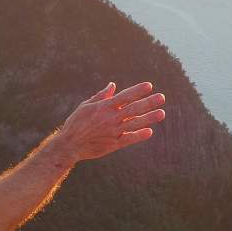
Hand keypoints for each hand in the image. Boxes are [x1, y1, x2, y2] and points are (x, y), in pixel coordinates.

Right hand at [50, 81, 165, 162]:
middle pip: (133, 109)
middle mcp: (110, 118)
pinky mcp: (113, 144)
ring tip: (161, 113)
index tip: (149, 86)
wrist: (69, 145)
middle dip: (148, 102)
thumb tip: (113, 85)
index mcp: (104, 107)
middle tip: (162, 97)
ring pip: (134, 123)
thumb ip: (101, 96)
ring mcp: (113, 132)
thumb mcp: (86, 106)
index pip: (124, 96)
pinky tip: (149, 132)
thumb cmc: (76, 123)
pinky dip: (139, 135)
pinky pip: (129, 139)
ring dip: (149, 118)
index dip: (137, 91)